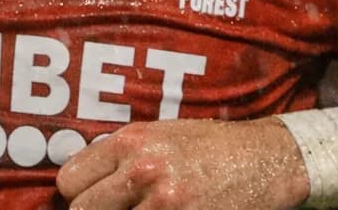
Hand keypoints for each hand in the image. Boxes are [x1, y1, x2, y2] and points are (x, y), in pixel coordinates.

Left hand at [56, 118, 305, 209]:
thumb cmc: (213, 147)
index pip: (69, 182)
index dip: (80, 195)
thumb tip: (82, 183)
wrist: (267, 160)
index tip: (93, 199)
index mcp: (131, 142)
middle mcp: (142, 170)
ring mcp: (164, 204)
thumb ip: (121, 156)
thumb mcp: (162, 135)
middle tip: (122, 209)